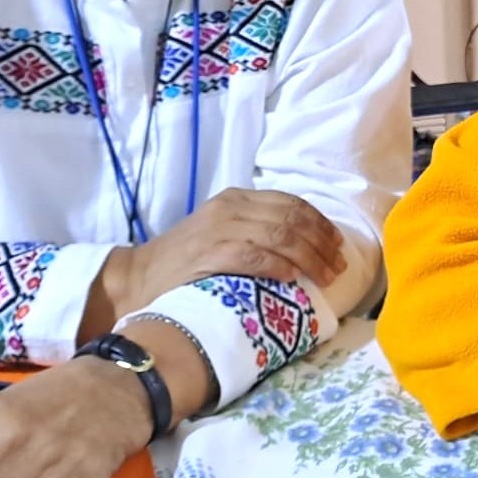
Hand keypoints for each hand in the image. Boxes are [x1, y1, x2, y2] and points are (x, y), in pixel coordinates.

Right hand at [116, 187, 346, 314]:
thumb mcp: (222, 233)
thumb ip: (256, 231)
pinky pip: (253, 255)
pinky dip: (277, 265)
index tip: (339, 244)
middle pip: (291, 217)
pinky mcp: (209, 253)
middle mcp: (230, 207)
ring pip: (279, 235)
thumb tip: (304, 246)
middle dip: (321, 242)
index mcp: (236, 198)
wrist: (138, 278)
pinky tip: (292, 278)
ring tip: (325, 277)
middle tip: (339, 266)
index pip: (290, 202)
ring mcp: (219, 229)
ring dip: (309, 257)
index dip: (320, 223)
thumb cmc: (185, 263)